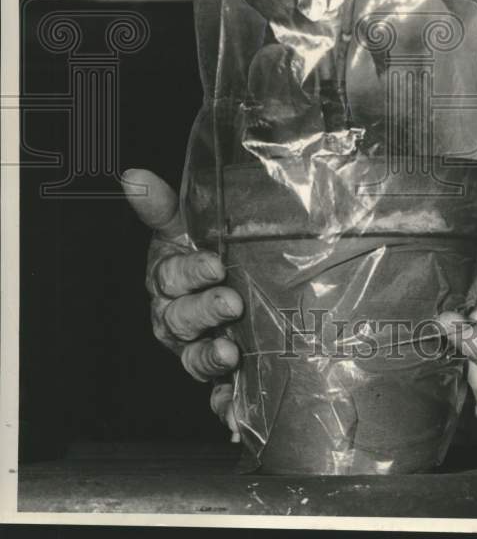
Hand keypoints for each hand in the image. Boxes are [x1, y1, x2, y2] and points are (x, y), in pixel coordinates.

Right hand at [122, 168, 242, 437]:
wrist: (227, 283)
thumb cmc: (200, 252)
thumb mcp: (184, 225)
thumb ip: (161, 205)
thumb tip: (133, 176)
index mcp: (167, 282)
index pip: (172, 277)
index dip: (192, 272)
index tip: (216, 264)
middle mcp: (176, 320)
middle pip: (183, 319)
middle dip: (205, 311)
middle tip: (232, 303)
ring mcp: (195, 350)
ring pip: (196, 358)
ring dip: (211, 358)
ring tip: (230, 353)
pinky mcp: (217, 378)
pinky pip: (217, 395)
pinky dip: (226, 404)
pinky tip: (237, 409)